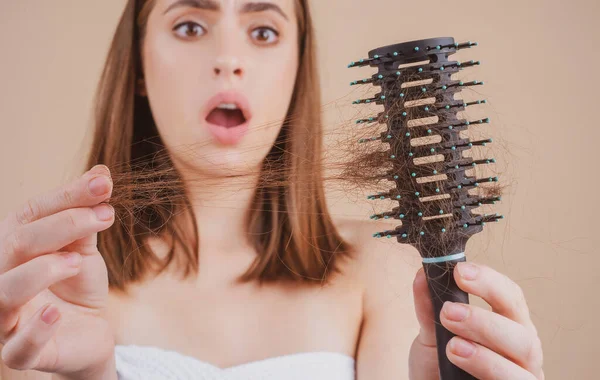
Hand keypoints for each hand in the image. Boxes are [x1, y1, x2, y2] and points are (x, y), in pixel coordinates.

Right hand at [0, 165, 116, 377]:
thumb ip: (87, 218)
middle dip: (62, 224)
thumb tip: (101, 173)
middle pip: (17, 243)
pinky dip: (35, 329)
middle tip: (104, 216)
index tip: (104, 185)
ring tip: (77, 261)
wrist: (88, 333)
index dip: (66, 196)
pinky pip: (17, 346)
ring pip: (6, 290)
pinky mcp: (21, 353)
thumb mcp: (84, 250)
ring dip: (43, 270)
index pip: (30, 213)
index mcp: (15, 248)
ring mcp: (8, 318)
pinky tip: (56, 313)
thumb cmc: (78, 287)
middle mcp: (3, 277)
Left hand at [409, 262, 544, 379]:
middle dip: (484, 320)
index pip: (511, 297)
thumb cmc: (439, 363)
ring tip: (452, 346)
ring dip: (485, 353)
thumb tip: (423, 275)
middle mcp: (522, 350)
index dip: (489, 281)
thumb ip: (429, 307)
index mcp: (508, 324)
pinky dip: (490, 372)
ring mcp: (522, 375)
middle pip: (522, 331)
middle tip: (448, 312)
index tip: (460, 271)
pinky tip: (461, 363)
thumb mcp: (431, 334)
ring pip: (523, 359)